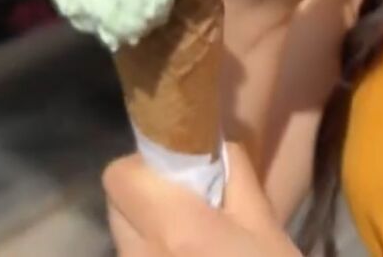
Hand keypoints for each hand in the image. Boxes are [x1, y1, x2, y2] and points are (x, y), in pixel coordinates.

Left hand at [105, 142, 301, 256]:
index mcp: (175, 230)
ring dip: (149, 236)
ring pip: (125, 242)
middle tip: (189, 212)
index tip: (179, 175)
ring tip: (192, 249)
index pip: (119, 176)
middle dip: (146, 201)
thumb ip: (235, 174)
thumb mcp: (266, 226)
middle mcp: (140, 256)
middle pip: (116, 208)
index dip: (145, 167)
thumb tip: (215, 137)